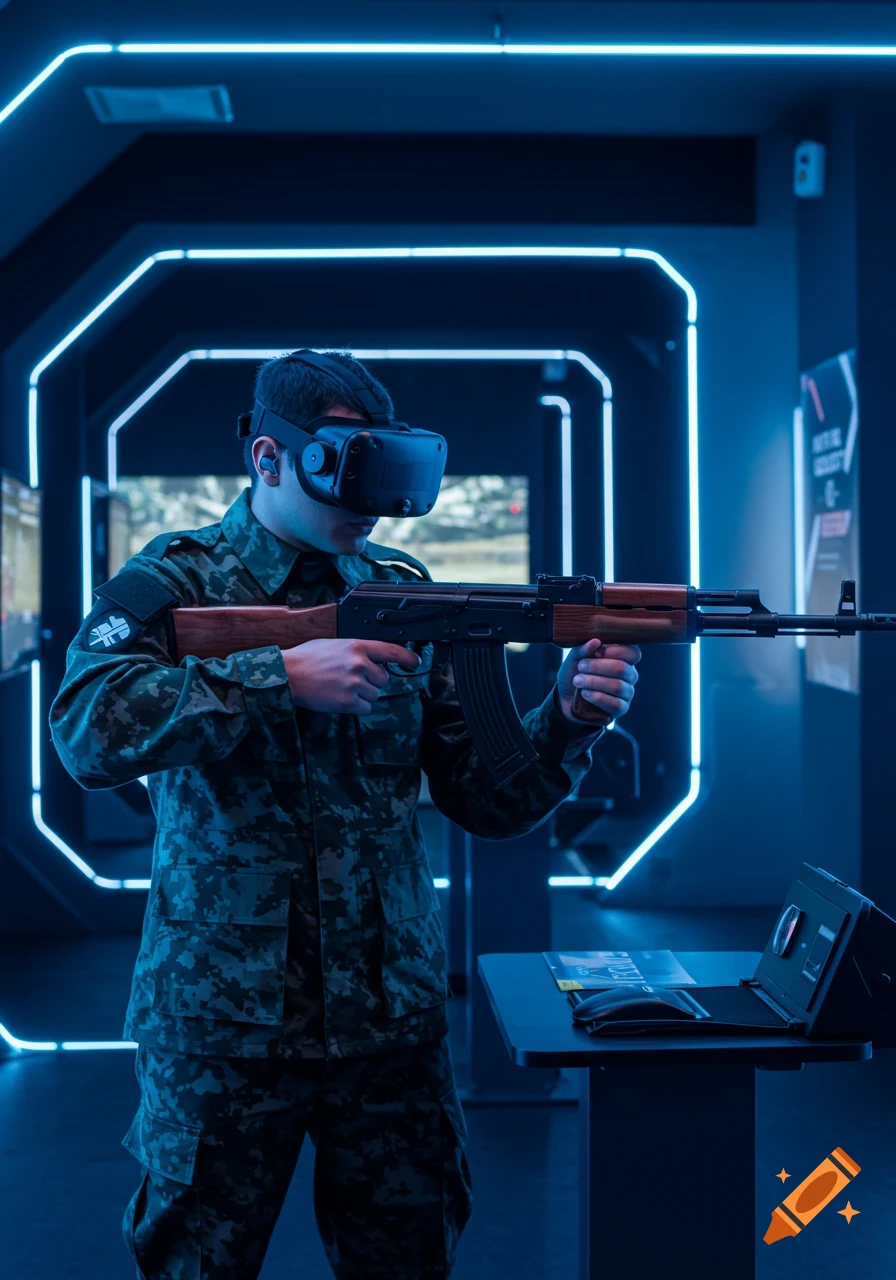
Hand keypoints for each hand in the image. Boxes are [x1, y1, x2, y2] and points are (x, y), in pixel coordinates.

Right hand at [281, 639, 419, 713]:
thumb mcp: (334, 644)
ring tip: (341, 688)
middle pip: (383, 679)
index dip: (407, 658)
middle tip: (350, 679)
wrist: (288, 674)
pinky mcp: (348, 702)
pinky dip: (356, 707)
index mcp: (357, 646)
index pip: (391, 651)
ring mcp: (354, 684)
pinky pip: (366, 708)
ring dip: (362, 695)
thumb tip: (374, 657)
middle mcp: (359, 664)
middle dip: (371, 681)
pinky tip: (341, 699)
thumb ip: (356, 650)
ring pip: (374, 695)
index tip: (414, 663)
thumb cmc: (307, 658)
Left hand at [556, 638, 641, 723]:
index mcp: (623, 659)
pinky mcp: (621, 709)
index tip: (596, 652)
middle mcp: (629, 675)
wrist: (565, 698)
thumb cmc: (575, 674)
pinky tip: (585, 694)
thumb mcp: (574, 659)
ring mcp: (627, 693)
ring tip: (578, 681)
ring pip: (618, 687)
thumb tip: (596, 641)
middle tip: (581, 666)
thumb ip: (583, 649)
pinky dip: (598, 698)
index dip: (615, 651)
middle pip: (622, 669)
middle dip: (598, 666)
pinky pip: (616, 704)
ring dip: (594, 682)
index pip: (632, 652)